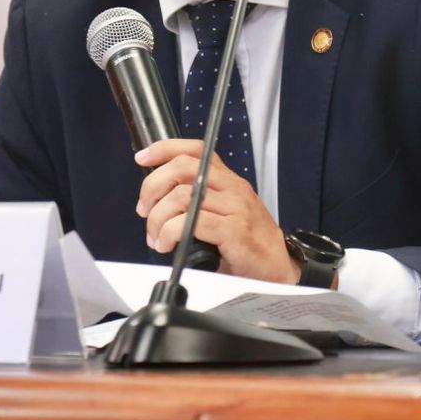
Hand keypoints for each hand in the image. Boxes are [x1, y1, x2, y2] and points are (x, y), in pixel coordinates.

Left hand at [134, 138, 298, 284]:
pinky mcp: (235, 230)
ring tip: (155, 237)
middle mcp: (232, 188)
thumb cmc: (247, 245)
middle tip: (144, 210)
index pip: (196, 150)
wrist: (278, 270)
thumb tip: (157, 203)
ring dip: (158, 217)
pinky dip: (170, 232)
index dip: (165, 149)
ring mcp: (236, 207)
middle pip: (183, 168)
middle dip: (152, 187)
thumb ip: (198, 203)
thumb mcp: (223, 215)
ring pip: (182, 196)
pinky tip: (167, 244)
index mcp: (228, 181)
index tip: (142, 158)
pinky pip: (192, 222)